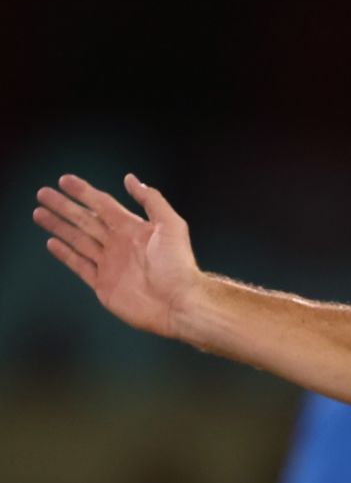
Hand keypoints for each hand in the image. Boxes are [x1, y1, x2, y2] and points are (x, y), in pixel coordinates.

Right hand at [33, 173, 202, 337]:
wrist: (178, 302)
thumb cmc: (178, 265)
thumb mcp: (171, 225)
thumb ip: (151, 200)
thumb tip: (131, 179)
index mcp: (133, 229)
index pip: (103, 205)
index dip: (84, 192)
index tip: (65, 180)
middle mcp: (119, 244)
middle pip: (85, 220)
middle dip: (64, 206)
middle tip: (43, 193)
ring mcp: (110, 264)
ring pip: (78, 240)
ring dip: (59, 227)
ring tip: (39, 213)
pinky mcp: (104, 285)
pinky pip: (80, 266)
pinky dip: (66, 254)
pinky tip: (53, 243)